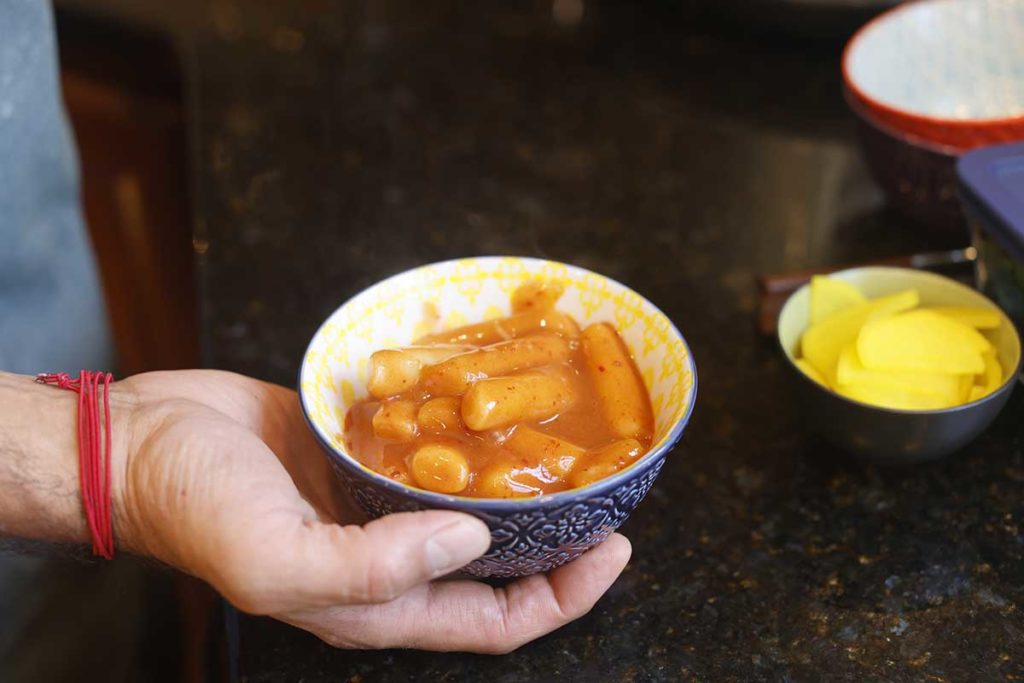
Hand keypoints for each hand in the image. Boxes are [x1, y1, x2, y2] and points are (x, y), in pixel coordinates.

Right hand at [114, 370, 630, 652]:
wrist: (138, 440)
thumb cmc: (195, 507)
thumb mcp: (277, 559)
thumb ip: (374, 568)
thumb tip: (474, 545)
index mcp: (375, 605)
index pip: (494, 621)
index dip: (563, 596)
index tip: (614, 547)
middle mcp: (386, 560)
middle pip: (496, 567)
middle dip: (557, 540)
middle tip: (605, 492)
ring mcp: (374, 504)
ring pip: (469, 507)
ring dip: (517, 488)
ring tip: (565, 448)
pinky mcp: (359, 453)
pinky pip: (431, 453)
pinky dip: (468, 440)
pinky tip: (494, 407)